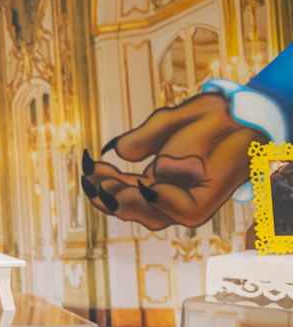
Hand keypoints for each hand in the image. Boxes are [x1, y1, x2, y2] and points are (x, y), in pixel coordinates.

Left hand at [82, 92, 264, 229]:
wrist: (236, 116)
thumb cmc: (225, 112)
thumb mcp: (198, 110)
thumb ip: (159, 130)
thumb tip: (119, 149)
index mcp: (218, 183)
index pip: (190, 210)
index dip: (165, 202)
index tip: (144, 184)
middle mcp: (195, 198)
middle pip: (157, 216)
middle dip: (123, 201)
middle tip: (98, 184)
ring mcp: (176, 196)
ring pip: (139, 208)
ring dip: (110, 195)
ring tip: (89, 176)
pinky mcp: (159, 188)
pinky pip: (133, 194)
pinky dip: (111, 185)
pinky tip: (92, 171)